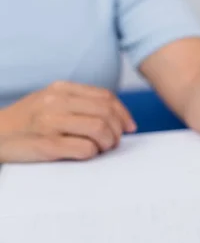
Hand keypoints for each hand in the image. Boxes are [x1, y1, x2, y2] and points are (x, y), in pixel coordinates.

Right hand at [0, 81, 135, 162]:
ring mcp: (50, 123)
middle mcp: (56, 102)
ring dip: (107, 142)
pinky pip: (84, 148)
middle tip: (115, 141)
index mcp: (61, 89)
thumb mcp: (50, 100)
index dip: (123, 113)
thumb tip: (117, 115)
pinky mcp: (46, 145)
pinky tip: (87, 153)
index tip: (129, 126)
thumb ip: (79, 101)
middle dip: (117, 130)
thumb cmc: (27, 121)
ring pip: (99, 129)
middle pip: (105, 113)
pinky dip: (92, 152)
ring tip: (102, 148)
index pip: (105, 97)